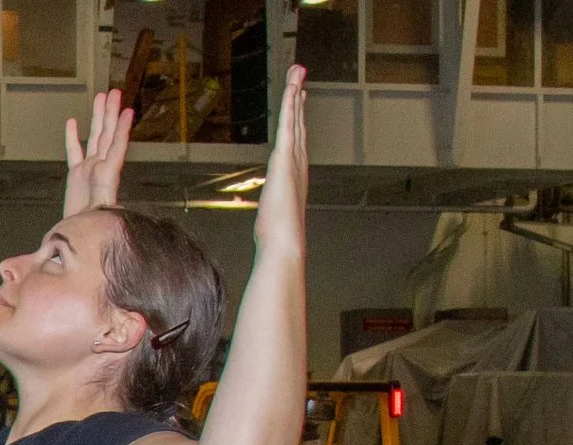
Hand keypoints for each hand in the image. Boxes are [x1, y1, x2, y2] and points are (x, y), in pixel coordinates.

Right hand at [63, 89, 133, 217]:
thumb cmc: (92, 228)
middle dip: (111, 114)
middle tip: (115, 93)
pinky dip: (73, 137)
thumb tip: (107, 208)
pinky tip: (72, 122)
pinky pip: (75, 151)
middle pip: (108, 135)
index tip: (127, 113)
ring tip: (102, 97)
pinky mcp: (77, 175)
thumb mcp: (101, 218)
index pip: (117, 148)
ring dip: (98, 117)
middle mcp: (101, 169)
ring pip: (95, 137)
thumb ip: (103, 211)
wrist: (82, 237)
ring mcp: (89, 169)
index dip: (122, 131)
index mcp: (107, 177)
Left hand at [254, 66, 308, 254]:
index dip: (299, 119)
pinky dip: (291, 103)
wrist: (285, 245)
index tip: (299, 101)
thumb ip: (275, 219)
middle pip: (299, 123)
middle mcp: (298, 164)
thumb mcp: (274, 224)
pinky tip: (292, 87)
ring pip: (295, 118)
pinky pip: (288, 123)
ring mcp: (293, 160)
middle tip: (300, 74)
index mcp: (294, 176)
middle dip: (298, 98)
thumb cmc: (278, 240)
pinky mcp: (285, 158)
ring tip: (297, 70)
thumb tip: (272, 232)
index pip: (297, 141)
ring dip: (295, 92)